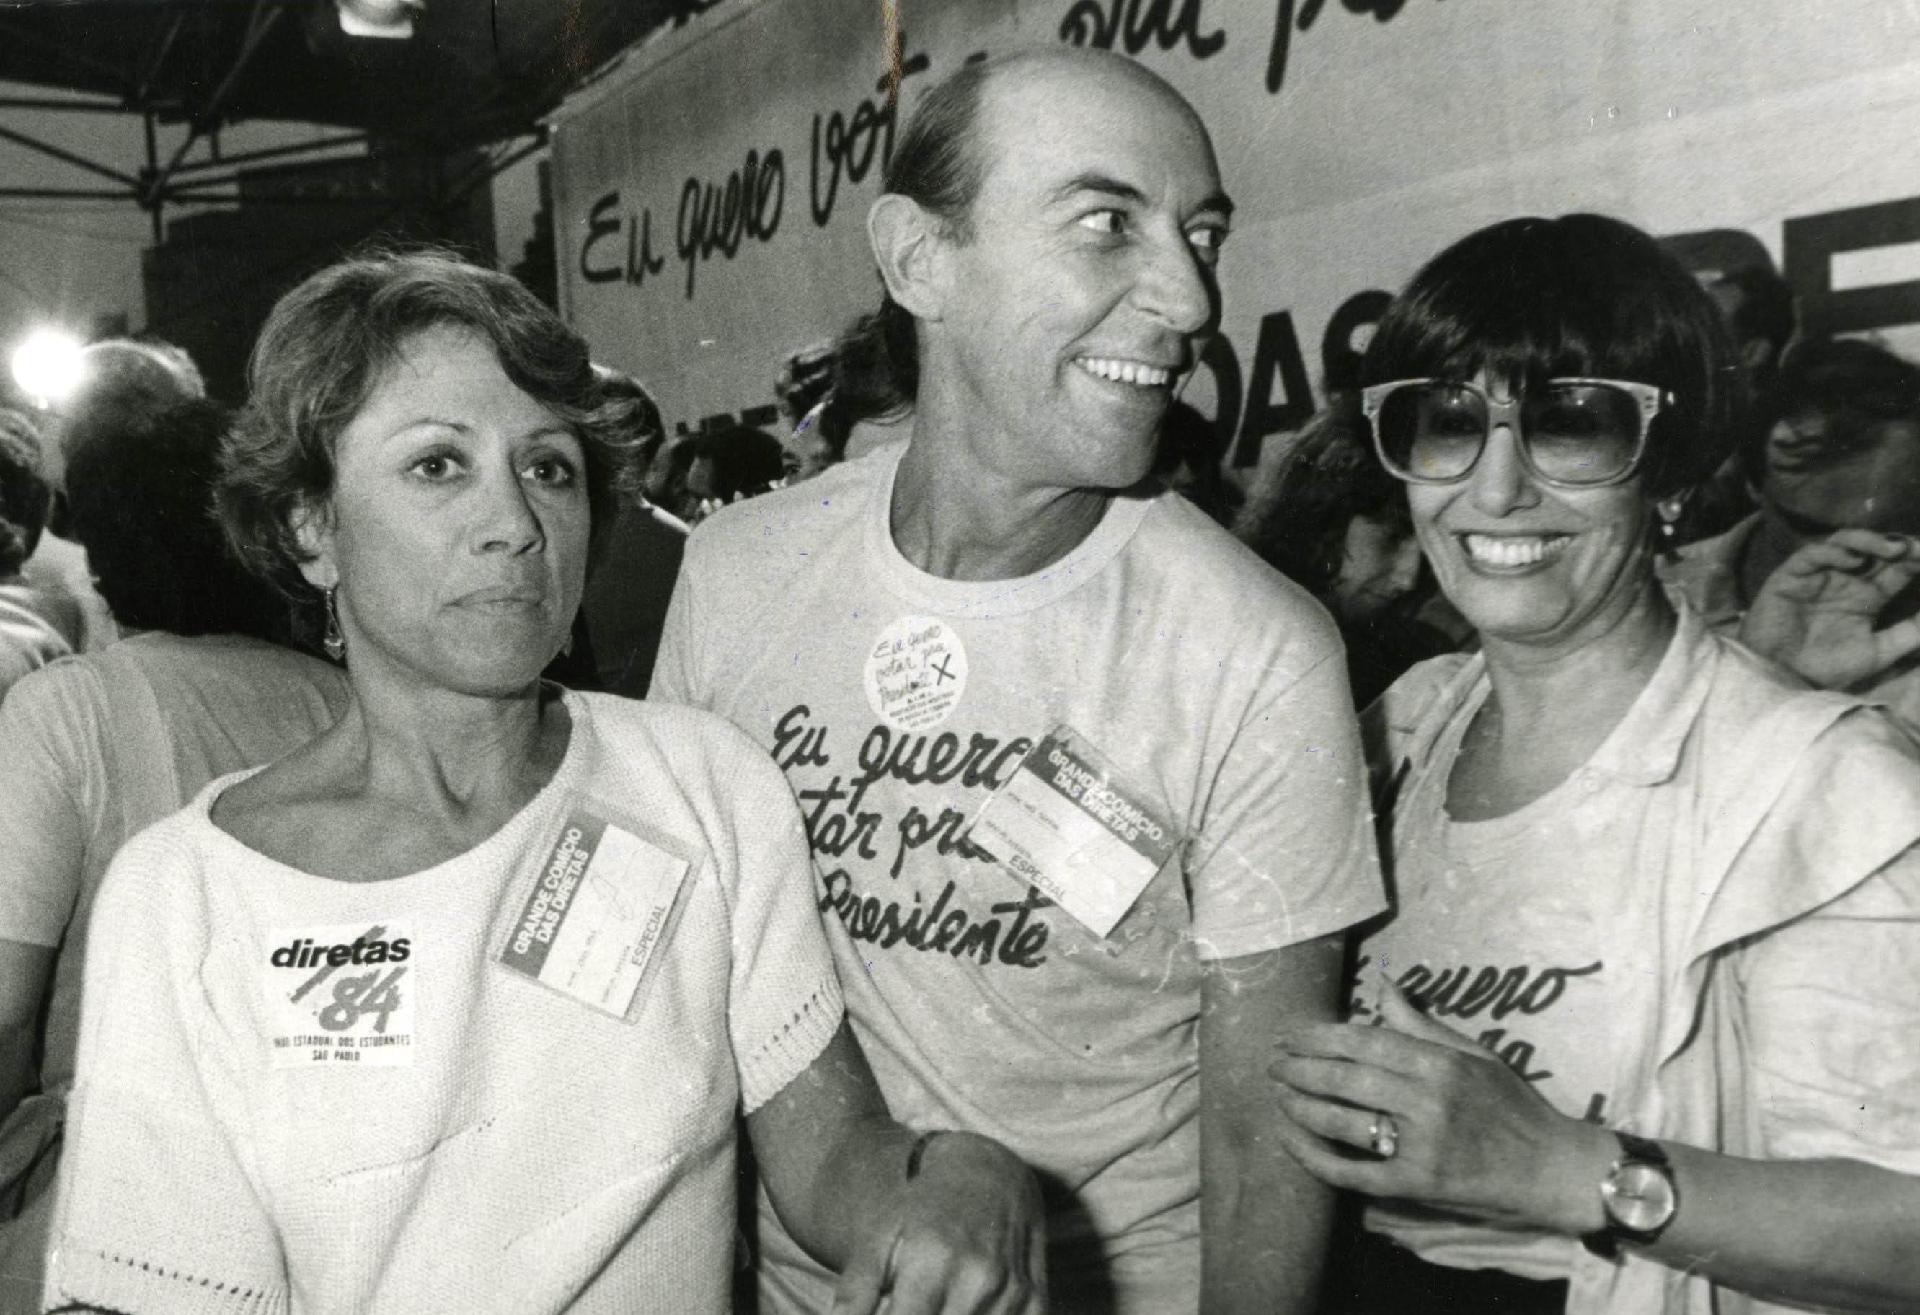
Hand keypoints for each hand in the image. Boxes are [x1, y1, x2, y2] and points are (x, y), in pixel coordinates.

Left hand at [831, 1131, 1047, 1314]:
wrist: (987, 1171)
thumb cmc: (921, 1208)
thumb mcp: (879, 1239)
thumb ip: (855, 1292)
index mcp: (932, 1260)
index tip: (888, 1313)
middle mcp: (977, 1277)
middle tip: (909, 1304)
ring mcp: (1011, 1290)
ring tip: (935, 1303)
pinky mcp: (1036, 1300)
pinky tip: (963, 1307)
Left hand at [1267, 982, 1608, 1236]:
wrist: (1552, 1168)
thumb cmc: (1512, 1105)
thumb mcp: (1474, 1054)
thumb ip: (1422, 1024)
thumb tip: (1384, 985)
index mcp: (1439, 1063)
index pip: (1363, 1041)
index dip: (1318, 1036)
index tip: (1288, 1034)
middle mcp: (1428, 1100)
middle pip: (1345, 1078)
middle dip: (1299, 1069)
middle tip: (1271, 1063)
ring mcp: (1422, 1145)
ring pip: (1343, 1122)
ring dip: (1300, 1107)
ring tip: (1276, 1095)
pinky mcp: (1417, 1185)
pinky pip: (1354, 1172)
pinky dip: (1316, 1158)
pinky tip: (1291, 1142)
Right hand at [1740, 530, 1919, 689]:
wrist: (1782, 679)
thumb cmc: (1826, 668)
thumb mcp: (1878, 652)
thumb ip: (1909, 632)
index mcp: (1868, 596)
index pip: (1898, 568)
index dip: (1916, 560)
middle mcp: (1846, 579)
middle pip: (1876, 550)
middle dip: (1899, 546)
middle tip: (1917, 550)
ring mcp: (1819, 575)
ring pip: (1845, 542)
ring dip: (1871, 541)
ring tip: (1893, 549)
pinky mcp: (1791, 576)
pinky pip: (1812, 555)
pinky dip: (1833, 552)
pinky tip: (1853, 560)